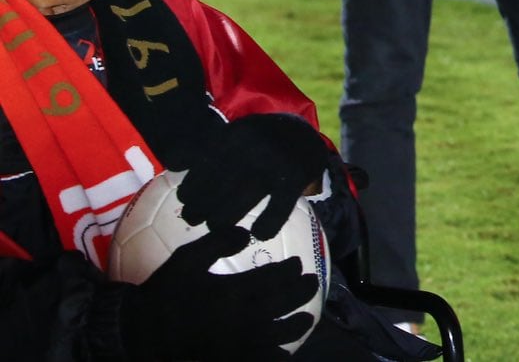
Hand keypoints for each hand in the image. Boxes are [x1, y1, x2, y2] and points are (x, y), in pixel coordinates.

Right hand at [121, 226, 318, 361]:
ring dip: (299, 324)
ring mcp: (241, 343)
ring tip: (306, 318)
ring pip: (283, 334)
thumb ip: (218, 242)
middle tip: (310, 284)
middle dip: (304, 291)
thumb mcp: (187, 259)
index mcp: (234, 291)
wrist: (143, 332)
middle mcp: (244, 318)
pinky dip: (279, 354)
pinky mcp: (233, 359)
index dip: (291, 270)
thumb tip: (247, 233)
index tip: (297, 264)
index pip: (276, 278)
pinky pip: (265, 358)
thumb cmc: (166, 292)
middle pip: (286, 303)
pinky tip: (284, 350)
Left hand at [176, 113, 331, 237]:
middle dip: (200, 207)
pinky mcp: (296, 178)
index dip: (190, 186)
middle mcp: (254, 147)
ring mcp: (277, 163)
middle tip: (194, 218)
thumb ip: (206, 145)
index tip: (185, 198)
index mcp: (236, 134)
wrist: (306, 133)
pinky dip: (267, 224)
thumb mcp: (236, 131)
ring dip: (222, 220)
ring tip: (215, 226)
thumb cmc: (262, 137)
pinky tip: (259, 232)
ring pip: (241, 201)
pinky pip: (278, 209)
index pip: (203, 167)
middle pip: (217, 187)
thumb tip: (173, 164)